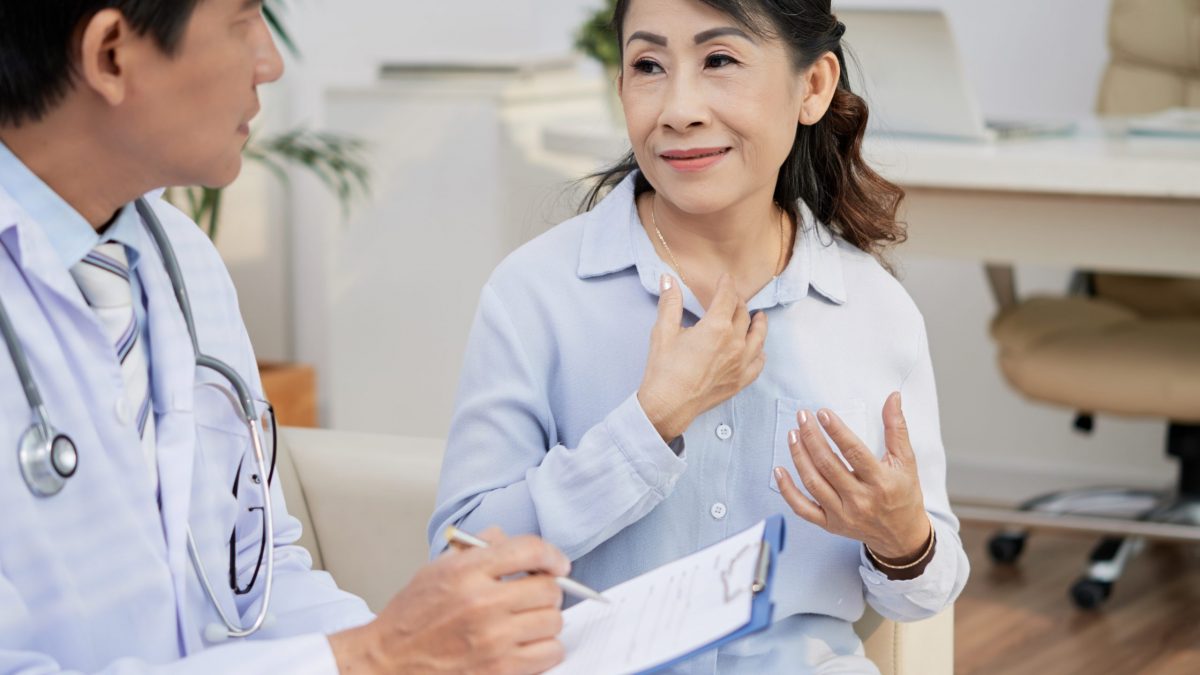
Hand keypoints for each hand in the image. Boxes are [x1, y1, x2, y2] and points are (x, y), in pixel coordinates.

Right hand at [329, 529, 568, 674]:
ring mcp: (492, 639)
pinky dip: (546, 648)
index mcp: (466, 572)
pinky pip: (550, 653)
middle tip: (536, 594)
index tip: (557, 564)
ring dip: (546, 620)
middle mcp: (481, 603)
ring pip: (553, 621)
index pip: (529, 551)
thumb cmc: (412, 617)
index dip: (551, 555)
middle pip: (548, 588)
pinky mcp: (500, 668)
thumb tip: (507, 539)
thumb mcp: (437, 568)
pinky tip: (527, 643)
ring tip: (527, 620)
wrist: (389, 661)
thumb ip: (475, 548)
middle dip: (548, 589)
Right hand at [637, 273, 767, 440]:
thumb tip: (668, 279)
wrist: (669, 405)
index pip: (727, 297)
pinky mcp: (741, 380)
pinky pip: (759, 362)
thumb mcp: (663, 332)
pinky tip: (757, 349)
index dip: (726, 284)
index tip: (725, 278)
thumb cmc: (665, 370)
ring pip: (758, 336)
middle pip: (742, 314)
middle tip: (732, 298)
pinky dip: (760, 352)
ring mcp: (741, 363)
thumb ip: (670, 302)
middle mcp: (735, 343)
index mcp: (716, 327)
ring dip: (757, 324)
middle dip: (738, 302)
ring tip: (758, 317)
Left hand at [773, 392, 928, 561]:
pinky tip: (779, 470)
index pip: (854, 452)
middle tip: (802, 417)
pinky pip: (803, 508)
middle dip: (812, 437)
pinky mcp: (830, 524)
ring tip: (792, 434)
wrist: (901, 536)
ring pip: (813, 483)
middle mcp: (860, 499)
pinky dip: (787, 490)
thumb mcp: (906, 461)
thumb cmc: (904, 494)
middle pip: (828, 465)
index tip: (822, 413)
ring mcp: (842, 514)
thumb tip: (893, 397)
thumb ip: (897, 429)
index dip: (836, 431)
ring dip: (799, 457)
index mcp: (881, 481)